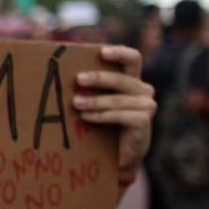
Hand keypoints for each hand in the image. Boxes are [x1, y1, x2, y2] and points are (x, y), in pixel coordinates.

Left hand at [73, 45, 155, 184]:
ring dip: (95, 101)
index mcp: (132, 79)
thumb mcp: (98, 100)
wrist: (117, 157)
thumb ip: (89, 86)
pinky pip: (121, 116)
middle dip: (99, 78)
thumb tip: (61, 71)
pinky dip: (102, 116)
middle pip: (122, 79)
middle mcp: (143, 90)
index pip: (132, 58)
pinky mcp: (143, 123)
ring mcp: (146, 106)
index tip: (101, 51)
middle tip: (78, 79)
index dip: (119, 53)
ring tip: (76, 103)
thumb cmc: (103, 124)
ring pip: (118, 99)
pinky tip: (86, 117)